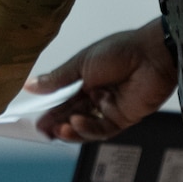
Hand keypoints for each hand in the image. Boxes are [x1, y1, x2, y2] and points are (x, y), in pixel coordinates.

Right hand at [30, 19, 177, 141]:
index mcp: (85, 79)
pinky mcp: (123, 118)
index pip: (62, 99)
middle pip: (72, 114)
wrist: (151, 54)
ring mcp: (110, 107)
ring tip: (59, 129)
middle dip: (56, 123)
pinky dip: (87, 129)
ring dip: (71, 130)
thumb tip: (31, 85)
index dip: (49, 109)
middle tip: (41, 129)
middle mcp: (97, 94)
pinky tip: (77, 122)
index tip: (34, 117)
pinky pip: (102, 130)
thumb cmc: (120, 50)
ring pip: (86, 126)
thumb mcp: (81, 63)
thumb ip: (57, 79)